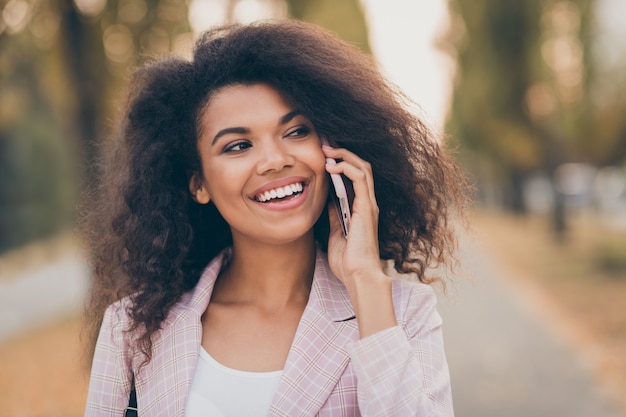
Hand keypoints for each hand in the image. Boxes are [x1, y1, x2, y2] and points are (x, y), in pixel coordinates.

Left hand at [322, 145, 383, 287]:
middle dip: (342, 153)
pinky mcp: (367, 207)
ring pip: (362, 168)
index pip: (354, 177)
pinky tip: (332, 166)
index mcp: (361, 209)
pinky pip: (361, 179)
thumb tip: (327, 203)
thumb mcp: (335, 234)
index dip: (341, 162)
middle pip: (360, 167)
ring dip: (344, 155)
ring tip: (327, 148)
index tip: (324, 153)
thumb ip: (334, 217)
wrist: (358, 276)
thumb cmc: (348, 261)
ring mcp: (369, 205)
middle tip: (325, 143)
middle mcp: (368, 203)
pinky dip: (347, 168)